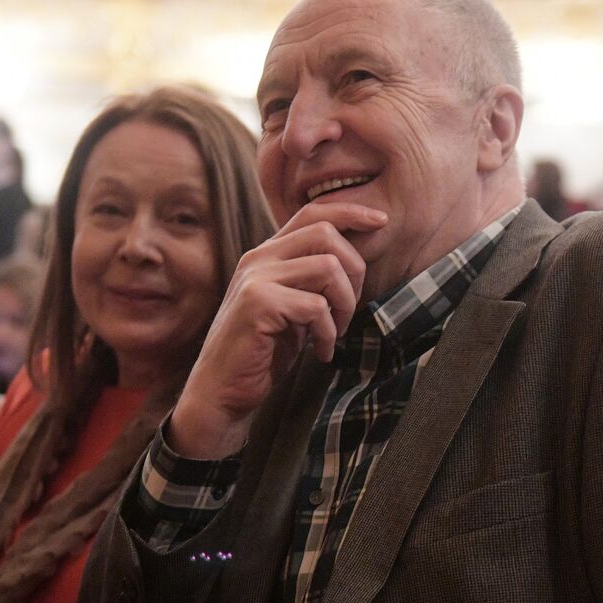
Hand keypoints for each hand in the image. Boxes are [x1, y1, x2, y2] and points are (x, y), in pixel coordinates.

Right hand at [168, 202, 384, 457]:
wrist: (221, 390)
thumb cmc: (261, 353)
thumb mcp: (292, 309)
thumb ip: (312, 281)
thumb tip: (356, 265)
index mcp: (267, 254)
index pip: (312, 213)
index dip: (351, 211)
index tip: (381, 222)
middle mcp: (259, 258)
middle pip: (325, 233)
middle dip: (355, 270)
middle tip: (350, 309)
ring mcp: (256, 279)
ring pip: (327, 267)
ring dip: (344, 304)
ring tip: (335, 332)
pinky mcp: (258, 304)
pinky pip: (316, 306)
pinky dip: (328, 333)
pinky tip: (320, 352)